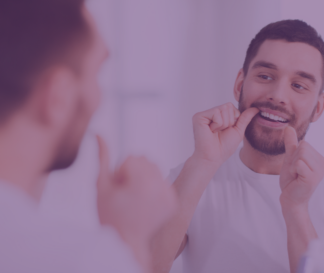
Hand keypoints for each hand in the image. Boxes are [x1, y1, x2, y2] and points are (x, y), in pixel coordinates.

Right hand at [96, 135, 177, 263]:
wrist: (126, 241)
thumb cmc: (110, 215)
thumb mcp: (101, 185)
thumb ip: (102, 157)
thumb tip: (98, 134)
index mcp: (143, 183)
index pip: (132, 158)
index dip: (120, 172)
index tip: (119, 190)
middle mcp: (160, 187)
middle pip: (145, 160)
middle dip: (133, 172)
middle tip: (126, 194)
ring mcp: (169, 195)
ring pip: (154, 168)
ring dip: (143, 177)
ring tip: (135, 197)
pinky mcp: (173, 201)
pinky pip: (162, 180)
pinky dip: (153, 187)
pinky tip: (144, 202)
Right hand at [191, 103, 258, 164]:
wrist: (213, 157)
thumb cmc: (224, 147)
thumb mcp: (238, 130)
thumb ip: (245, 118)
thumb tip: (256, 108)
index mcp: (218, 116)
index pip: (231, 106)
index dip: (234, 119)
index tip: (226, 130)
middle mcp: (210, 113)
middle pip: (228, 106)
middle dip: (229, 121)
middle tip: (220, 132)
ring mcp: (204, 114)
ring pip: (223, 109)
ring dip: (224, 124)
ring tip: (215, 132)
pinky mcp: (198, 116)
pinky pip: (216, 113)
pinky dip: (218, 124)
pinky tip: (211, 131)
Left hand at [279, 126, 323, 208]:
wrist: (290, 199)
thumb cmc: (291, 181)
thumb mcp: (290, 158)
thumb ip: (291, 143)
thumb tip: (288, 127)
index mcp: (320, 159)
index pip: (304, 143)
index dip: (295, 155)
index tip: (296, 168)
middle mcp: (323, 164)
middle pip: (303, 147)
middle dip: (294, 159)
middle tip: (296, 172)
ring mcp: (319, 172)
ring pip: (300, 154)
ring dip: (293, 165)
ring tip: (296, 175)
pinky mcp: (313, 178)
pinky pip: (298, 163)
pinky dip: (293, 170)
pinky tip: (296, 179)